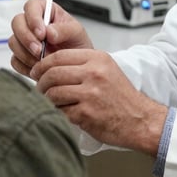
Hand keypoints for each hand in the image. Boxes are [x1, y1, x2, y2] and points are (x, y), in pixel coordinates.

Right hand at [9, 0, 92, 76]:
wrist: (76, 65)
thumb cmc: (76, 43)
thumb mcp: (77, 33)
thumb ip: (64, 30)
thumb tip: (49, 32)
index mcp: (45, 11)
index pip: (31, 6)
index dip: (33, 18)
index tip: (41, 33)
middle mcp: (31, 23)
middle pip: (17, 23)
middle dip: (27, 38)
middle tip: (39, 51)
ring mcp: (24, 40)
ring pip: (13, 42)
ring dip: (26, 54)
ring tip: (43, 61)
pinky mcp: (20, 56)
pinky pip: (15, 60)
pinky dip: (26, 66)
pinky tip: (39, 68)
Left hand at [31, 49, 167, 155]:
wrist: (140, 120)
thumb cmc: (122, 97)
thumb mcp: (107, 70)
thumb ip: (82, 65)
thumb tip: (51, 65)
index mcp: (98, 59)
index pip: (59, 56)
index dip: (42, 64)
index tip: (37, 72)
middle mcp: (94, 73)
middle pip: (52, 73)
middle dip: (41, 83)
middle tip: (40, 89)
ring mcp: (90, 93)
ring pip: (53, 92)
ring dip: (46, 99)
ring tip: (49, 102)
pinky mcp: (86, 113)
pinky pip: (60, 111)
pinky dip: (58, 113)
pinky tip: (64, 113)